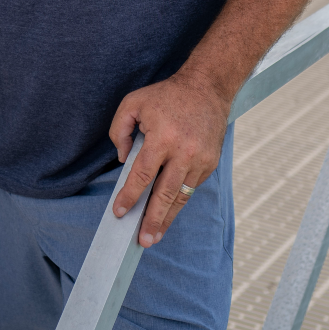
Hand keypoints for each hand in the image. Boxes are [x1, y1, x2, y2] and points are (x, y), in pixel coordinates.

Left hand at [108, 70, 229, 247]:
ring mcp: (200, 159)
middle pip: (164, 194)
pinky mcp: (210, 163)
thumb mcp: (133, 103)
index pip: (142, 175)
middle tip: (142, 241)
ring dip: (167, 218)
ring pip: (181, 196)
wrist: (207, 88)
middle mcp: (184, 152)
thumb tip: (122, 160)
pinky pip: (191, 187)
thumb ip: (119, 130)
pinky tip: (167, 212)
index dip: (129, 196)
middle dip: (152, 219)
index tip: (119, 212)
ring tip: (154, 236)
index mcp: (162, 137)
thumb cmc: (166, 96)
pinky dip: (179, 201)